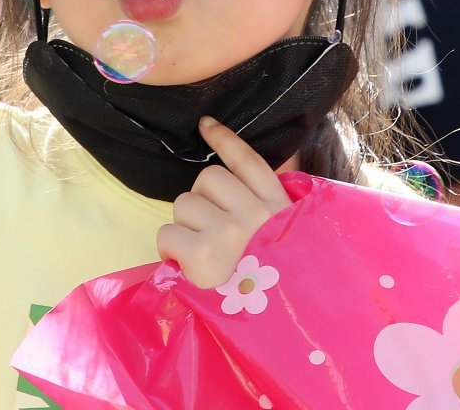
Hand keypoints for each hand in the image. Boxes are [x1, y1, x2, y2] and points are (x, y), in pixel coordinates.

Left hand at [156, 116, 291, 289]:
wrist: (290, 334)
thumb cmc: (284, 290)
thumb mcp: (292, 243)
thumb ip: (270, 215)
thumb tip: (236, 192)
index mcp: (280, 210)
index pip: (248, 161)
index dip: (223, 139)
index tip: (205, 124)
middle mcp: (256, 215)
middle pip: (207, 179)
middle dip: (202, 202)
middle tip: (212, 234)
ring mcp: (228, 233)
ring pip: (184, 204)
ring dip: (186, 227)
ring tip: (205, 255)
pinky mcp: (202, 255)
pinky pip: (167, 234)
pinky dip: (170, 251)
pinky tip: (188, 267)